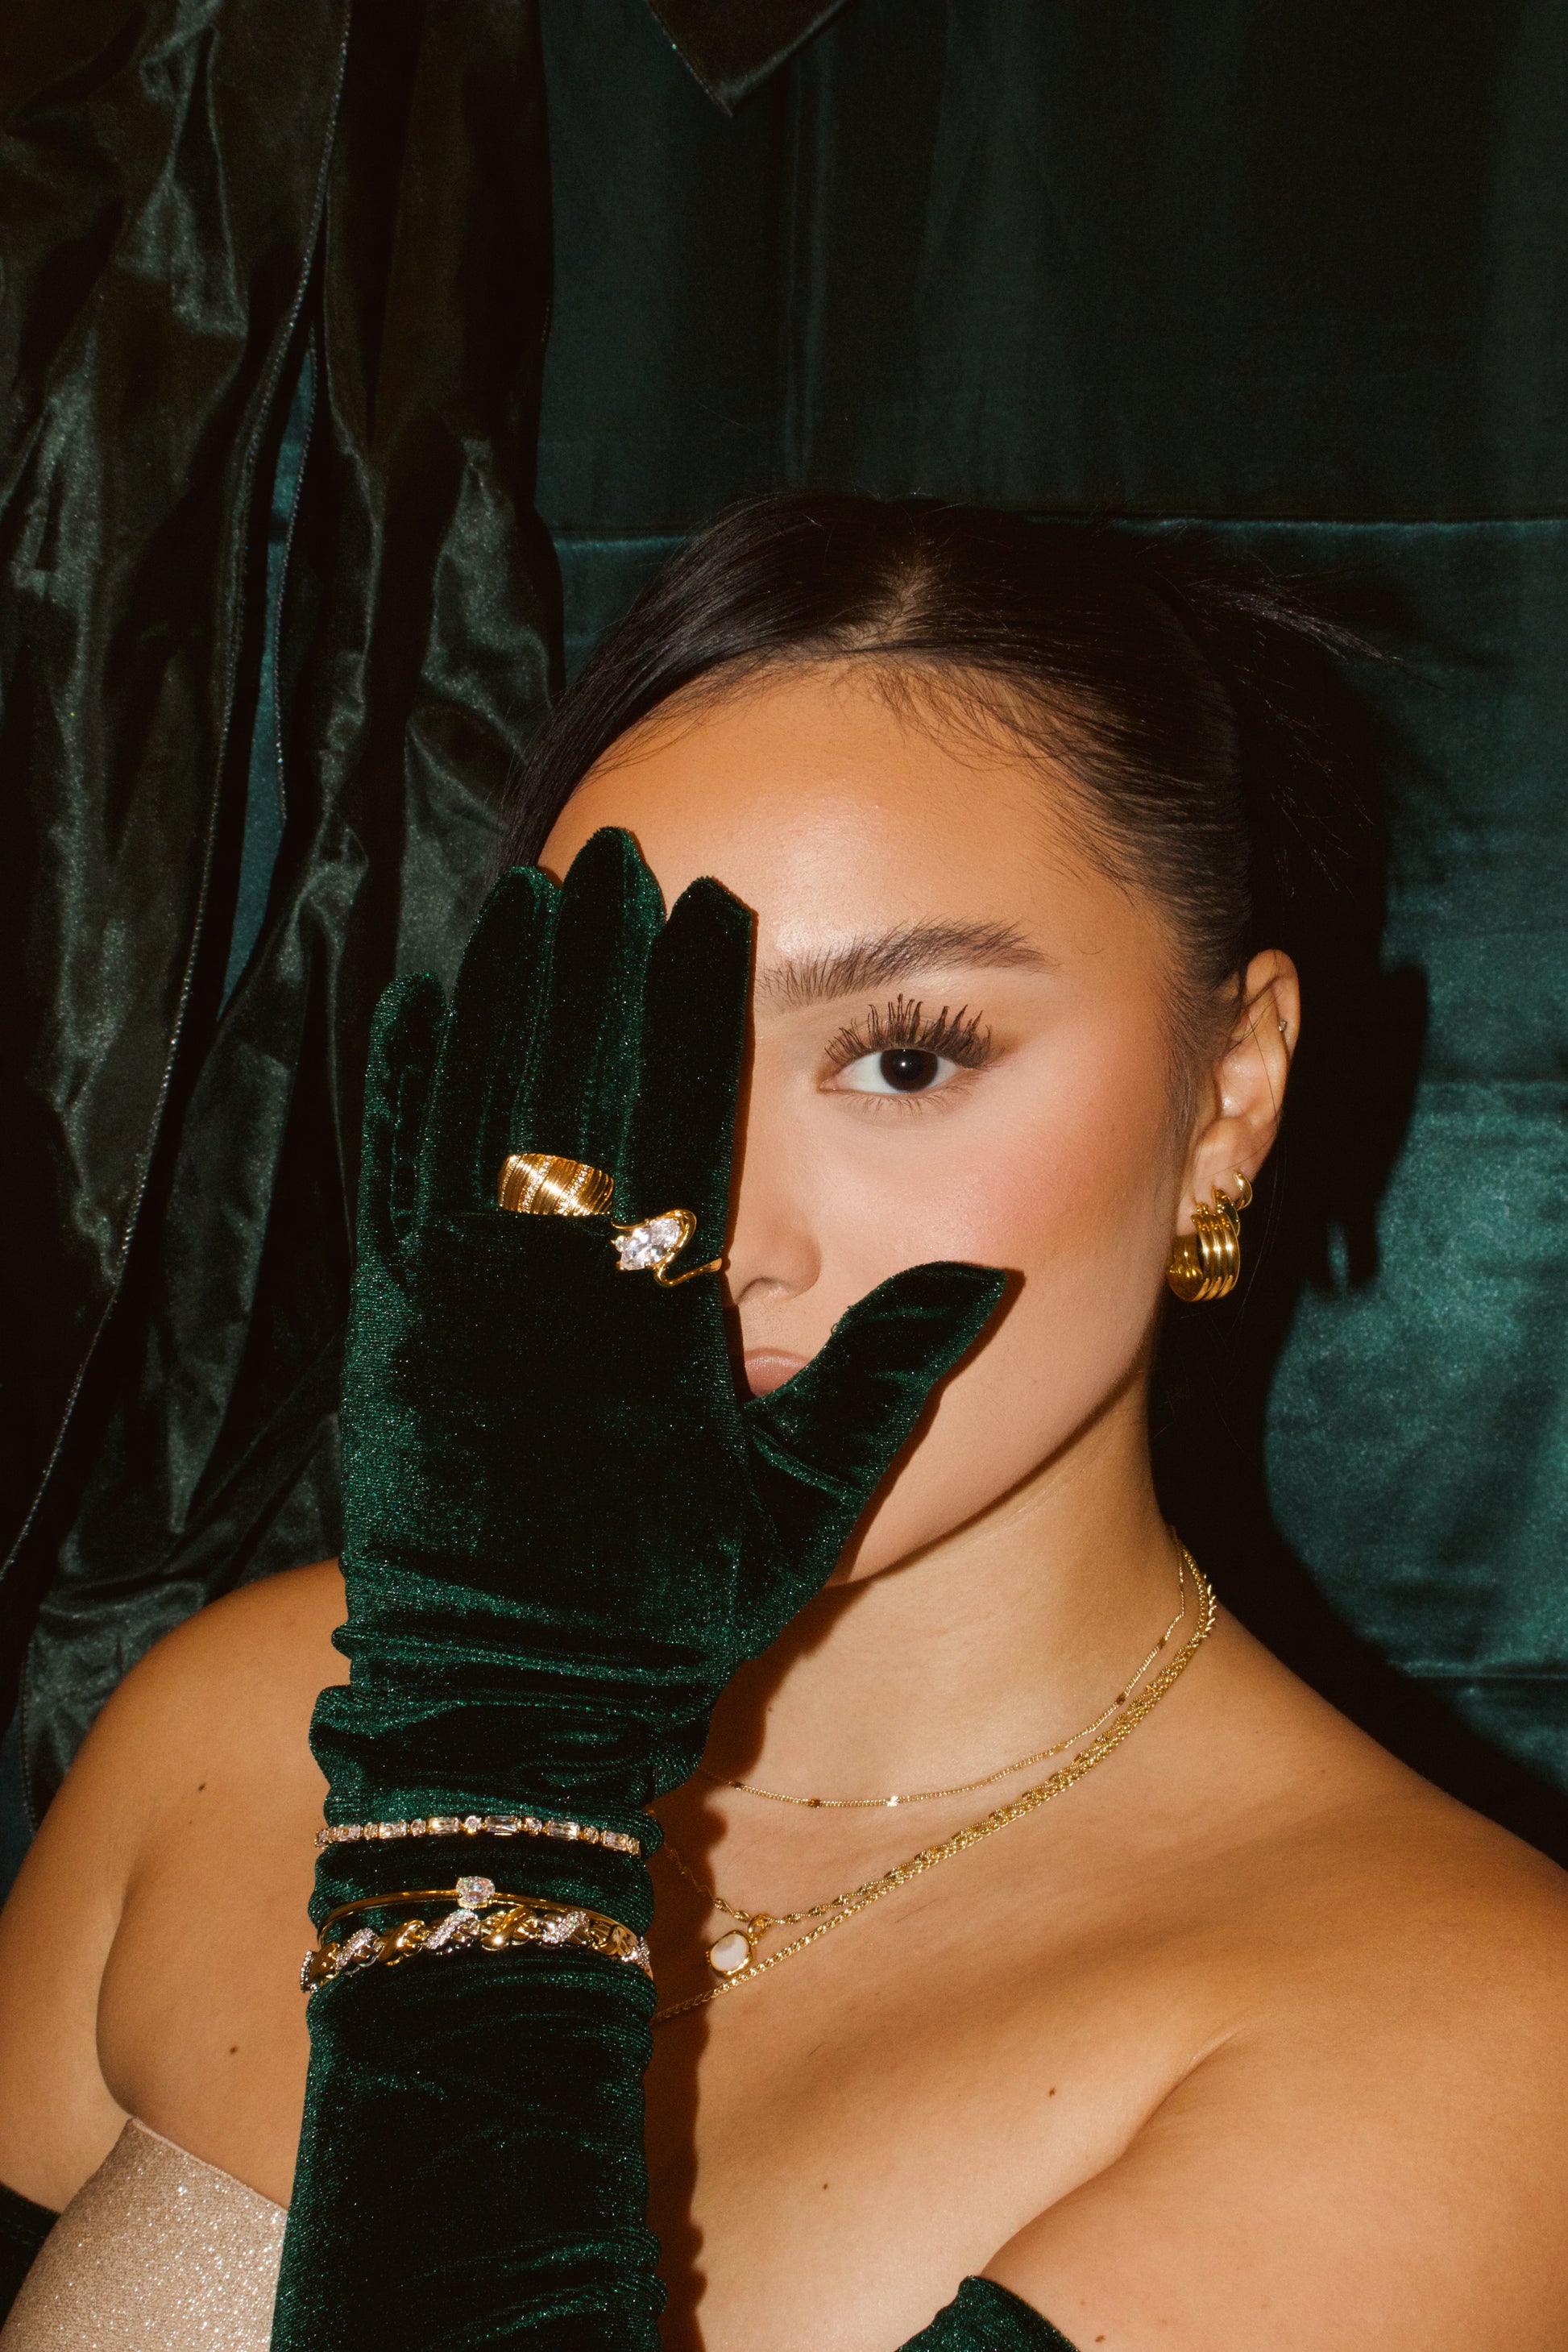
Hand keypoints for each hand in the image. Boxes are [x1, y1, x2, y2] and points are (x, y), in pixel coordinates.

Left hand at [311, 829, 1004, 1836]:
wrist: (507, 1700)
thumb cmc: (674, 1610)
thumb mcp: (812, 1509)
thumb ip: (893, 1382)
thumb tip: (984, 1273)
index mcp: (661, 1310)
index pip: (685, 1110)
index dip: (697, 1000)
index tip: (711, 907)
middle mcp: (552, 1280)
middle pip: (574, 1077)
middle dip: (596, 955)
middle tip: (615, 853)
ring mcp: (456, 1296)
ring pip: (478, 1100)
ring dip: (504, 985)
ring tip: (530, 889)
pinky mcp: (388, 1325)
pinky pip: (394, 1168)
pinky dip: (407, 1075)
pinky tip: (421, 995)